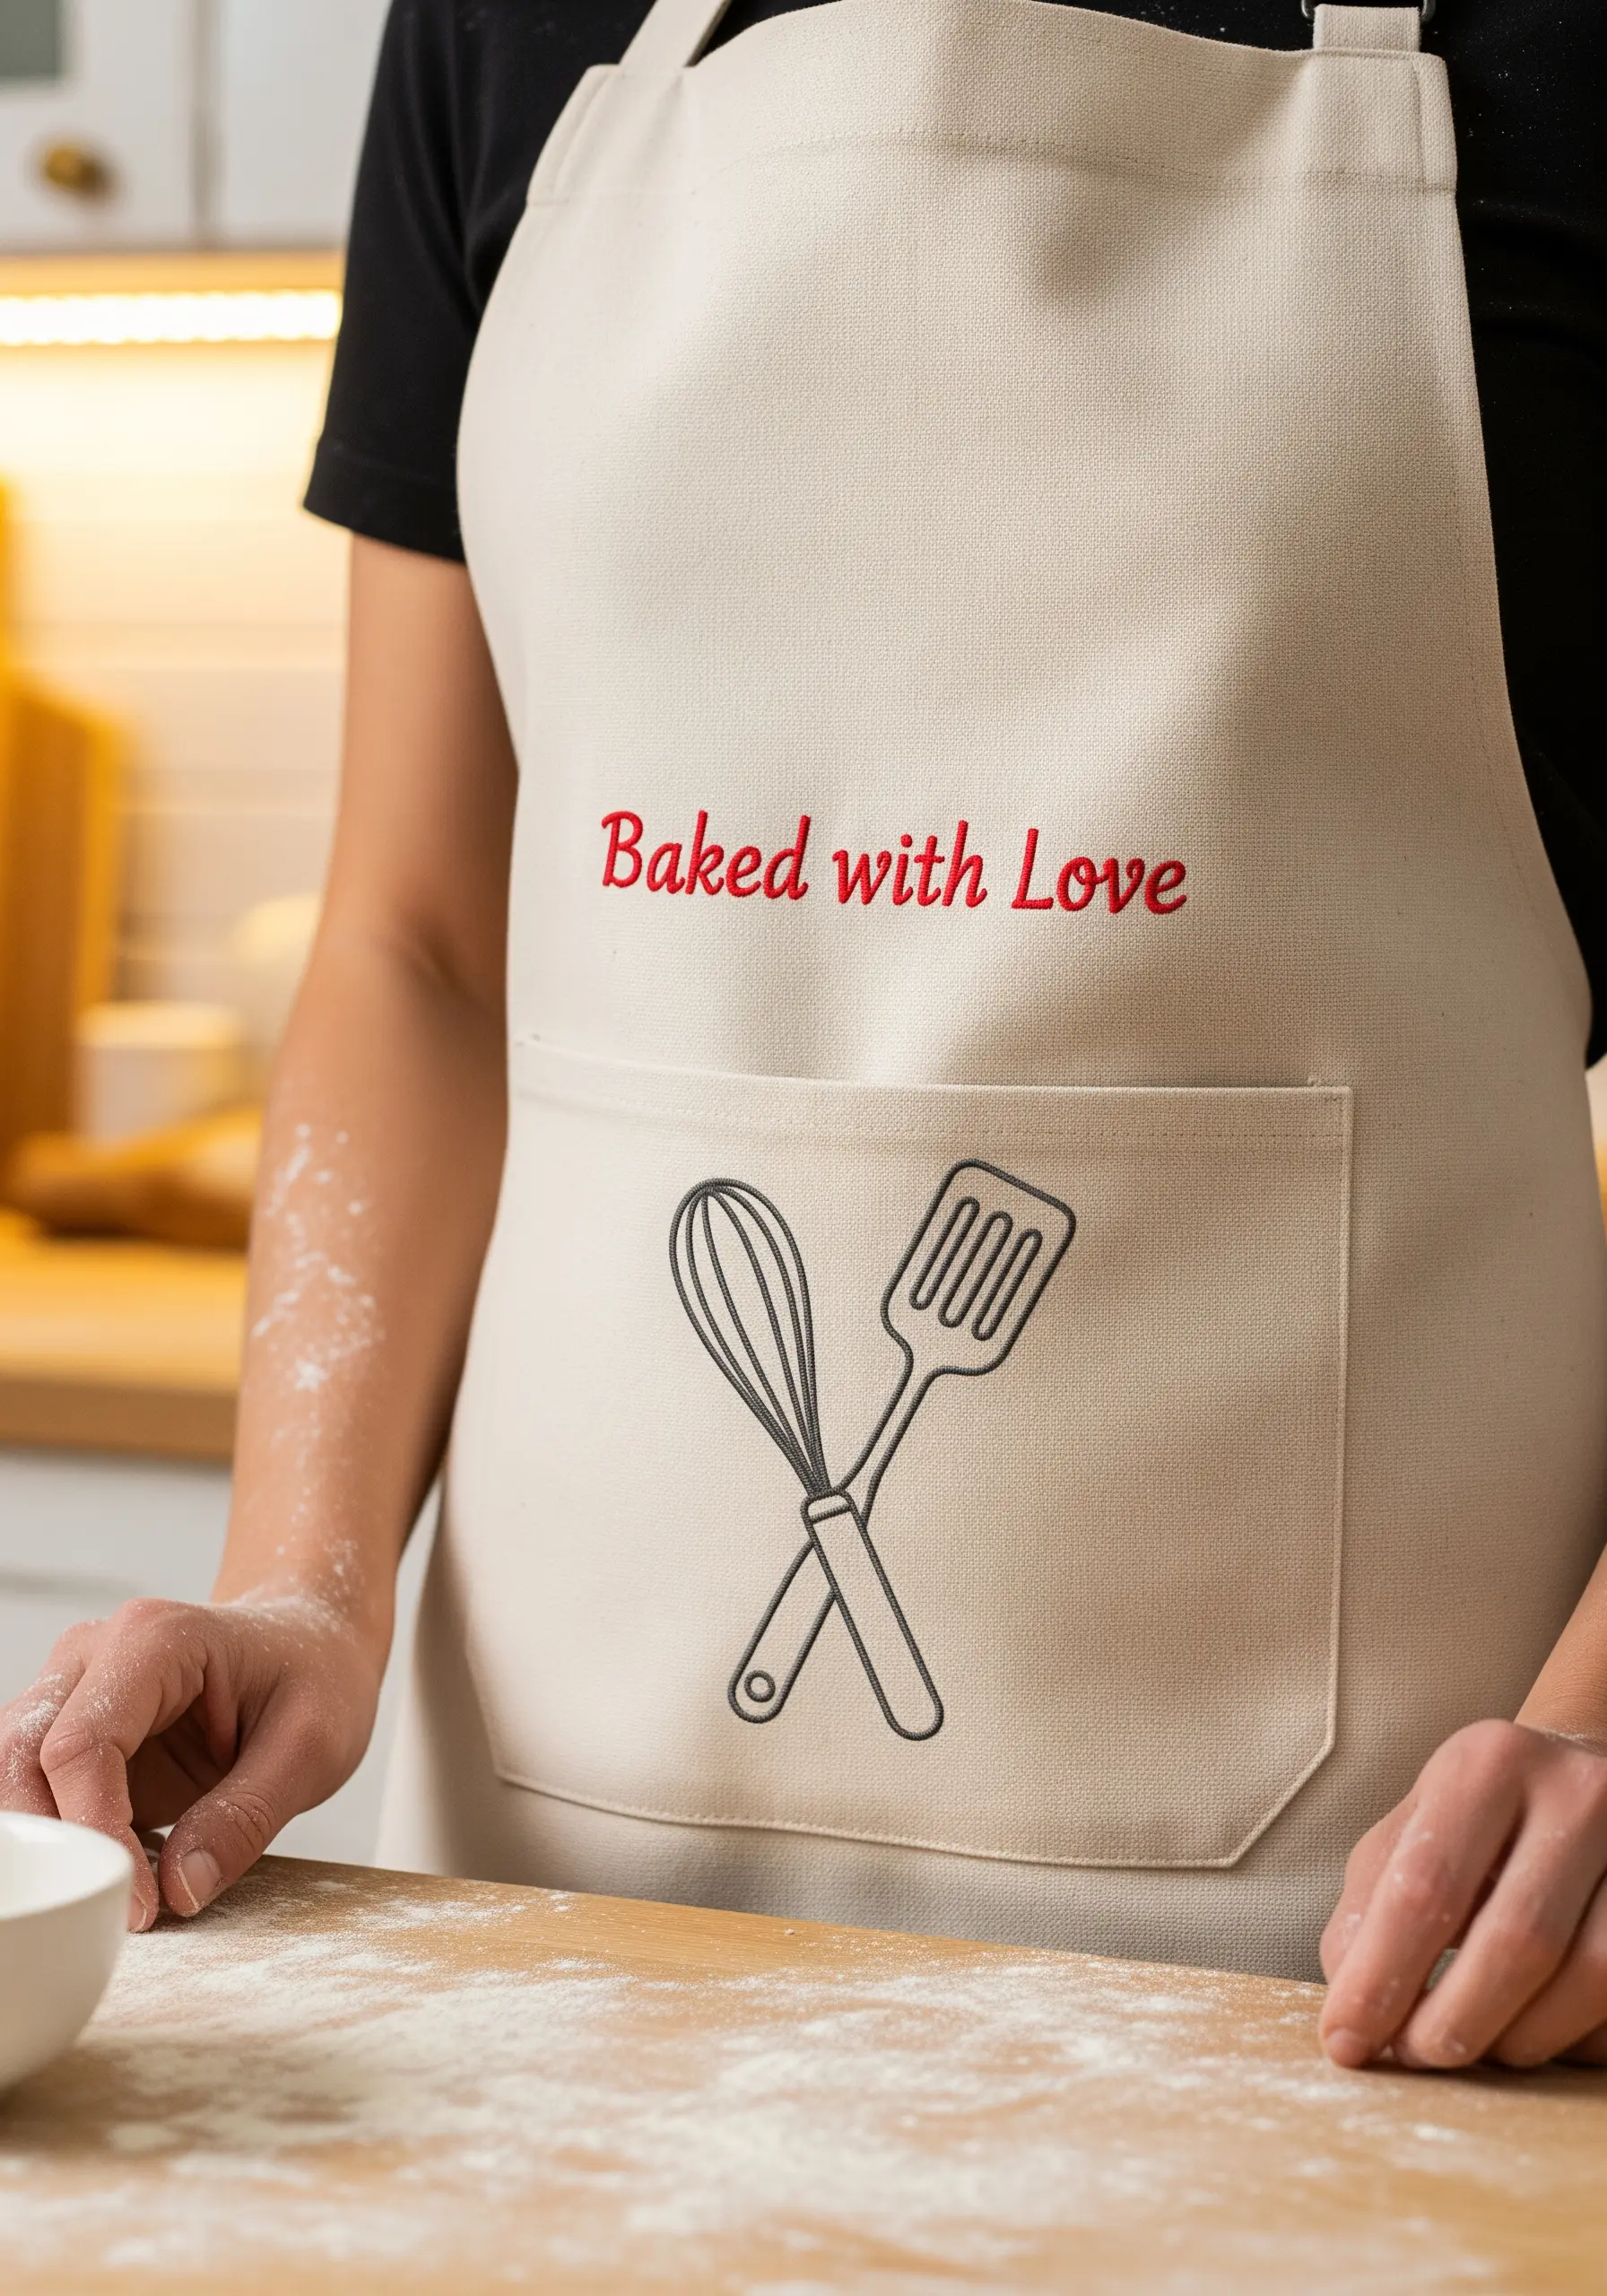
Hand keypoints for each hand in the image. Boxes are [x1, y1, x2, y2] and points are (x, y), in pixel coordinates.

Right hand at [0, 1595, 383, 1931]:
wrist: (311, 1642)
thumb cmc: (317, 1677)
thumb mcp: (313, 1747)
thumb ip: (246, 1817)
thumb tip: (178, 1891)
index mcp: (155, 1639)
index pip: (81, 1746)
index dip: (96, 1833)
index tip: (141, 1903)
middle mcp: (95, 1653)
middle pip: (20, 1757)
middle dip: (56, 1845)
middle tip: (118, 1912)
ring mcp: (75, 1688)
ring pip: (11, 1774)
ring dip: (49, 1845)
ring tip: (114, 1895)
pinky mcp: (73, 1730)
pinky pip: (37, 1790)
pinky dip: (60, 1839)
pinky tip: (111, 1871)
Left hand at [1320, 1718, 1606, 2070]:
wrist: (1582, 1774)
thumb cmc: (1482, 1816)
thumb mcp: (1413, 1829)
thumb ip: (1370, 1907)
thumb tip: (1352, 2009)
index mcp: (1488, 1765)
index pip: (1427, 1887)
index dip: (1380, 1978)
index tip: (1345, 2041)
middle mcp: (1577, 1794)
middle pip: (1518, 1941)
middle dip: (1455, 2021)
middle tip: (1416, 2055)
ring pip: (1591, 1977)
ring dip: (1520, 2038)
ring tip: (1476, 2043)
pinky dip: (1573, 2036)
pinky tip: (1535, 2027)